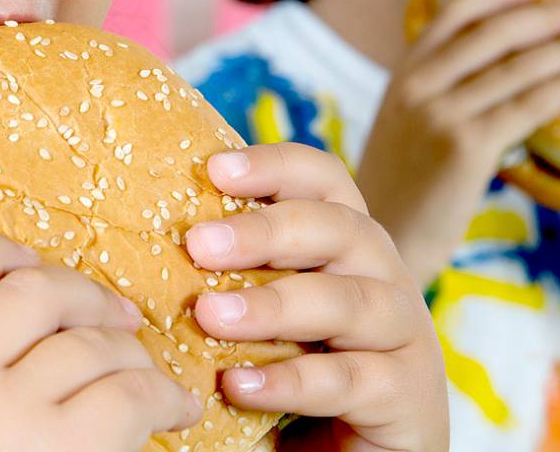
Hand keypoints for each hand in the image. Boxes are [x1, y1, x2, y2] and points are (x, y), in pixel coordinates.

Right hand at [0, 231, 201, 451]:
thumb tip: (41, 308)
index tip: (24, 261)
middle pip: (31, 289)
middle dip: (87, 294)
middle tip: (116, 318)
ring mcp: (2, 415)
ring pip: (92, 343)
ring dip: (134, 356)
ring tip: (147, 381)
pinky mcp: (64, 449)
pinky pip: (132, 392)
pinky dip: (167, 397)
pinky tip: (178, 412)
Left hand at [186, 144, 448, 451]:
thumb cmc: (299, 378)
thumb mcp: (266, 320)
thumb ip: (233, 281)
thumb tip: (149, 242)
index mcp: (348, 246)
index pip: (325, 182)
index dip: (277, 166)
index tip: (215, 170)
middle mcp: (383, 277)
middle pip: (340, 229)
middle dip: (267, 231)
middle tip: (199, 244)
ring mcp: (404, 335)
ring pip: (348, 301)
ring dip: (275, 304)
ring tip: (210, 317)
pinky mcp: (409, 395)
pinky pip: (350, 379)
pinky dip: (293, 379)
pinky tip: (239, 386)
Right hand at [358, 0, 559, 286]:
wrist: (386, 239)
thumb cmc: (403, 186)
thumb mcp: (404, 124)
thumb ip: (435, 89)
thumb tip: (494, 65)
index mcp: (403, 74)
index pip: (453, 12)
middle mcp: (418, 86)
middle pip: (493, 33)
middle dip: (544, 16)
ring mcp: (441, 114)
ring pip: (516, 68)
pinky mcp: (466, 147)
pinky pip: (526, 107)